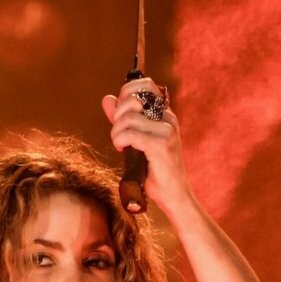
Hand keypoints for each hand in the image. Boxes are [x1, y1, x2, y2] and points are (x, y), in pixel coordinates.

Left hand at [101, 77, 191, 216]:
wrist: (174, 196)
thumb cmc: (154, 172)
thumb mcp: (134, 142)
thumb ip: (121, 120)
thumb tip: (107, 99)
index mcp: (164, 115)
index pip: (144, 85)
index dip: (125, 94)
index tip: (119, 115)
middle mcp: (167, 119)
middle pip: (133, 98)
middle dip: (117, 115)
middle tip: (118, 133)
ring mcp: (166, 131)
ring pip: (128, 118)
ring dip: (116, 132)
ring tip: (120, 145)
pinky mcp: (160, 145)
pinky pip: (130, 133)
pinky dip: (120, 140)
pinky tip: (122, 149)